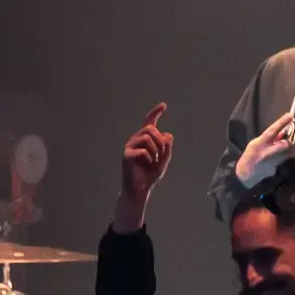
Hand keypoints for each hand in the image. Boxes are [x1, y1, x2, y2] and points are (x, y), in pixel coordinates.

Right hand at [114, 104, 171, 233]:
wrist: (141, 189)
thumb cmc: (150, 174)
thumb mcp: (164, 160)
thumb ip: (167, 147)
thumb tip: (168, 134)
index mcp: (145, 139)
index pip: (150, 122)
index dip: (156, 113)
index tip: (164, 105)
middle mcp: (136, 140)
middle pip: (150, 129)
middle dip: (160, 142)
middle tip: (160, 155)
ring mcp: (130, 147)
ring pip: (147, 138)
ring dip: (155, 151)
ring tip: (153, 161)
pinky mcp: (126, 156)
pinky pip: (143, 151)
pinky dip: (149, 159)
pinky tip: (146, 165)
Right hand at [234, 110, 294, 185]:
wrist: (246, 174)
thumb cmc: (250, 156)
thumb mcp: (256, 143)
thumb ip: (268, 138)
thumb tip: (281, 132)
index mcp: (260, 143)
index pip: (272, 130)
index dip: (281, 122)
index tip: (290, 115)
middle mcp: (268, 152)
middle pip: (286, 143)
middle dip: (287, 141)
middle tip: (283, 140)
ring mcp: (274, 161)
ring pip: (287, 151)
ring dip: (285, 149)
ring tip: (276, 150)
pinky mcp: (277, 168)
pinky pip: (283, 159)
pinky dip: (281, 156)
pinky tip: (273, 158)